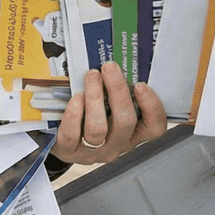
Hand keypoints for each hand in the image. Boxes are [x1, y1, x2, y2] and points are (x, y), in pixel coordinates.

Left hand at [52, 63, 166, 165]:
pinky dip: (74, 114)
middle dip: (118, 91)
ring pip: (98, 129)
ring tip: (91, 77)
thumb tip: (117, 63)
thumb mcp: (109, 104)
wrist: (61, 138)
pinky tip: (76, 97)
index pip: (153, 127)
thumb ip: (117, 90)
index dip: (152, 107)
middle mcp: (116, 145)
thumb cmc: (89, 116)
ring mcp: (93, 151)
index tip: (141, 85)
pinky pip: (73, 135)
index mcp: (132, 133)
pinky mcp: (69, 151)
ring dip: (95, 98)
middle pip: (125, 122)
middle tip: (109, 68)